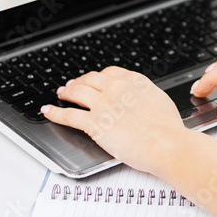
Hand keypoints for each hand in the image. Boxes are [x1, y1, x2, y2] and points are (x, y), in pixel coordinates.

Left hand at [42, 66, 189, 175]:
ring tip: (61, 95)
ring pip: (76, 92)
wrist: (165, 143)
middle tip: (73, 85)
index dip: (98, 76)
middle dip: (79, 81)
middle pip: (90, 79)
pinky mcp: (93, 123)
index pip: (110, 73)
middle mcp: (117, 89)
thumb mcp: (160, 101)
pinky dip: (55, 112)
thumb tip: (141, 101)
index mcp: (135, 82)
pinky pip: (68, 115)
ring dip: (66, 92)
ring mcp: (103, 104)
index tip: (94, 80)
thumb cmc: (168, 129)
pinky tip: (48, 111)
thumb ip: (145, 97)